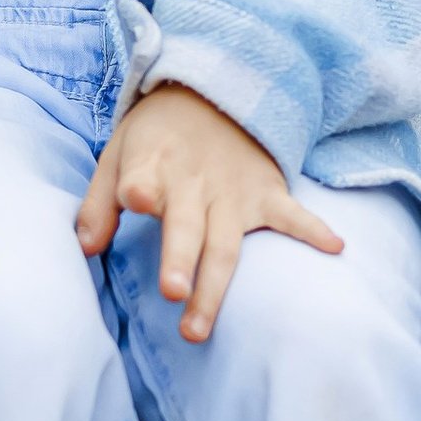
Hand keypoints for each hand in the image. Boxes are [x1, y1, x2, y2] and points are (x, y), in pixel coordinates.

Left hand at [75, 85, 343, 341]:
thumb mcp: (119, 153)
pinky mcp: (266, 194)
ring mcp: (234, 193)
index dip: (137, 189)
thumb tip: (85, 248)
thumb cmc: (158, 138)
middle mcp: (194, 184)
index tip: (136, 200)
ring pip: (225, 244)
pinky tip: (336, 248)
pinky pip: (292, 215)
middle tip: (173, 293)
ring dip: (214, 284)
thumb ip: (98, 203)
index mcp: (153, 167)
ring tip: (196, 328)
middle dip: (181, 259)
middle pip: (187, 229)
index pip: (142, 178)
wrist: (213, 93)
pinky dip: (314, 230)